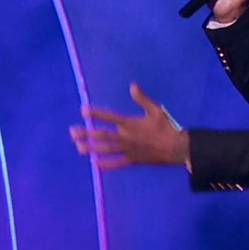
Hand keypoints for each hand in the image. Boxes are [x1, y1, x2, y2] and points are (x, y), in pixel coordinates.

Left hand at [69, 83, 188, 168]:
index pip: (109, 117)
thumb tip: (132, 85)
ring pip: (105, 149)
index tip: (82, 110)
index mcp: (130, 123)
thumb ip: (141, 98)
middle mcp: (125, 137)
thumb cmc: (166, 127)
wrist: (176, 148)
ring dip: (91, 148)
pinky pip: (116, 163)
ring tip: (78, 147)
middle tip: (72, 131)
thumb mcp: (156, 109)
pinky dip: (106, 164)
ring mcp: (127, 150)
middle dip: (86, 133)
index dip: (95, 113)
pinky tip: (94, 164)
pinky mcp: (132, 160)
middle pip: (101, 135)